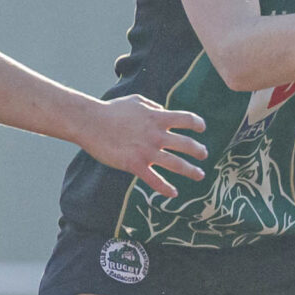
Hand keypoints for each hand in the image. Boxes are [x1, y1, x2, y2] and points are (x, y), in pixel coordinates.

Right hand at [81, 98, 205, 197]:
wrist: (91, 123)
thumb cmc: (111, 110)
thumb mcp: (136, 101)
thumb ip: (153, 105)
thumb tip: (163, 110)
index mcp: (158, 117)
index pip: (187, 119)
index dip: (198, 123)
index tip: (202, 128)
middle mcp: (156, 135)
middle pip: (187, 144)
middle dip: (199, 151)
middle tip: (203, 155)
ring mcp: (147, 151)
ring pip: (176, 164)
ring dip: (191, 171)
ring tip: (200, 175)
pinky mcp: (135, 165)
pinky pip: (155, 180)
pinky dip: (166, 188)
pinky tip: (174, 193)